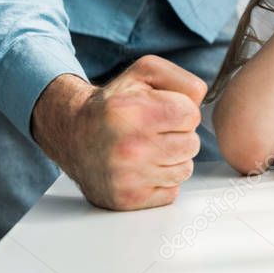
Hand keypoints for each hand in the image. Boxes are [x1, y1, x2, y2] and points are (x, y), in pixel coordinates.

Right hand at [31, 55, 207, 210]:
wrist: (73, 133)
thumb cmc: (115, 102)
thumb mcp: (145, 72)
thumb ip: (183, 81)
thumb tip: (201, 104)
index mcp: (133, 112)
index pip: (191, 116)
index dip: (181, 111)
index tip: (162, 112)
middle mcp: (129, 147)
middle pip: (191, 144)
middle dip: (179, 135)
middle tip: (153, 131)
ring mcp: (128, 177)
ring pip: (184, 170)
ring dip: (172, 159)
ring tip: (148, 149)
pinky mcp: (127, 200)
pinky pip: (171, 192)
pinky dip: (162, 181)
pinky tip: (142, 168)